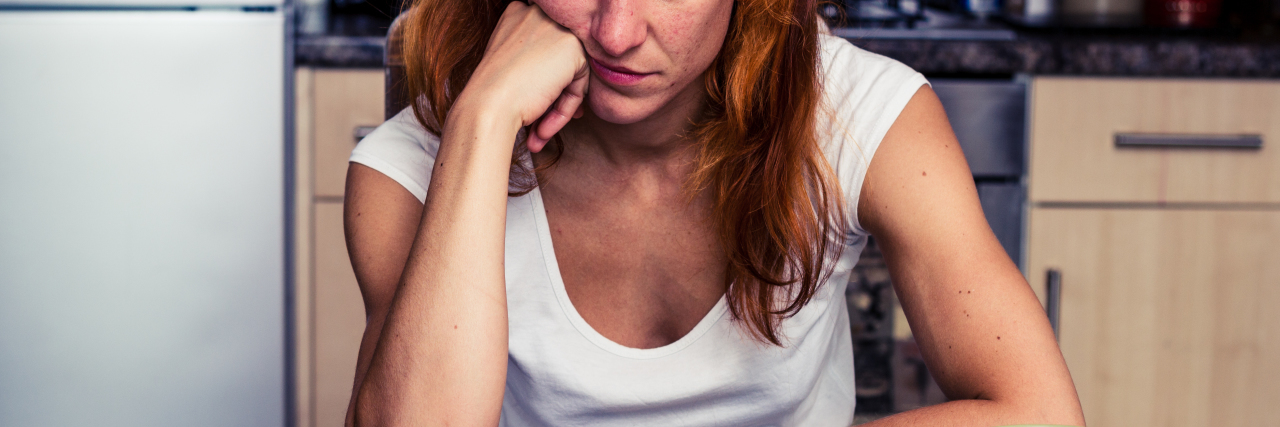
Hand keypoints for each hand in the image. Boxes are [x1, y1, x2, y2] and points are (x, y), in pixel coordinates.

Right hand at [457, 1, 588, 152]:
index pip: (544, 46)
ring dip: (558, 107)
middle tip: (541, 125)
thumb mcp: (509, 66)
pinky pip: (580, 84)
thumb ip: (535, 62)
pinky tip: (543, 127)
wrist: (487, 107)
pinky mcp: (573, 47)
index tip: (531, 101)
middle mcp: (537, 13)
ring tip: (539, 131)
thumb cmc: (491, 94)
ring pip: (571, 73)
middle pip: (559, 59)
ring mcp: (556, 27)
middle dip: (554, 94)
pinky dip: (565, 110)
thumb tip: (564, 80)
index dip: (542, 77)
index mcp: (516, 13)